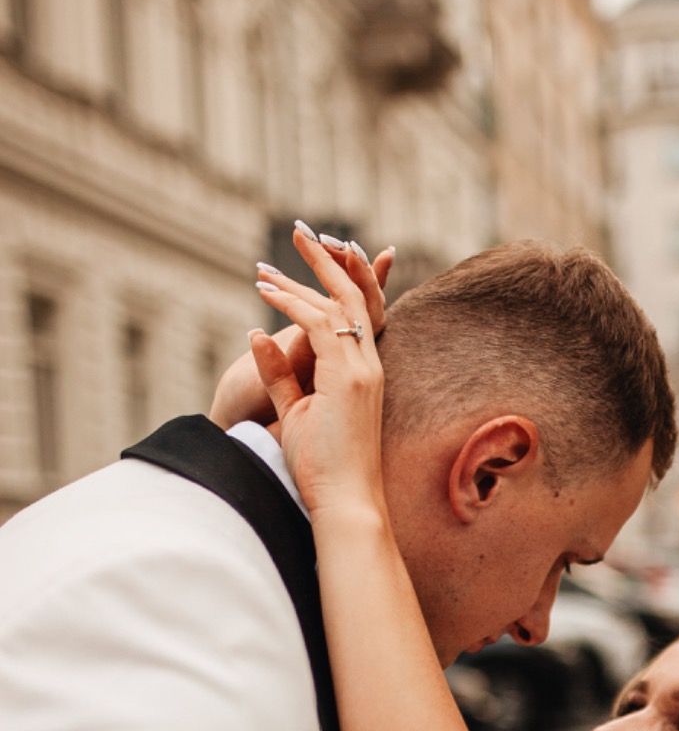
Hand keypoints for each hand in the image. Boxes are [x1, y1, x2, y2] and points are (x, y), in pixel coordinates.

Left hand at [249, 224, 386, 517]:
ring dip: (302, 274)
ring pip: (335, 303)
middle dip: (328, 259)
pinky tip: (264, 291)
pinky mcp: (346, 377)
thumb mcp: (295, 410)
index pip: (356, 311)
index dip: (337, 278)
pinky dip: (291, 302)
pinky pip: (318, 324)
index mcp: (362, 372)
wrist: (344, 502)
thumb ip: (279, 373)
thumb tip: (258, 335)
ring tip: (269, 257)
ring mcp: (361, 370)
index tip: (309, 257)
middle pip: (354, 296)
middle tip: (301, 229)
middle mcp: (368, 364)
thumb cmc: (322, 468)